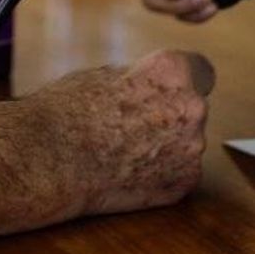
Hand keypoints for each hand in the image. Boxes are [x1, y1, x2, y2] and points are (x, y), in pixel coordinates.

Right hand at [29, 50, 212, 216]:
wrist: (54, 160)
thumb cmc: (70, 111)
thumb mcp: (104, 74)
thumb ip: (140, 78)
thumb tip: (153, 85)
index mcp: (173, 73)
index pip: (200, 69)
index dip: (182, 79)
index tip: (169, 89)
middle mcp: (192, 109)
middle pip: (193, 108)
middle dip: (171, 113)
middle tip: (133, 121)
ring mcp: (191, 150)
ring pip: (185, 142)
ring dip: (165, 143)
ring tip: (124, 148)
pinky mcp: (184, 184)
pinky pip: (179, 171)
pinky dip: (160, 171)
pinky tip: (128, 169)